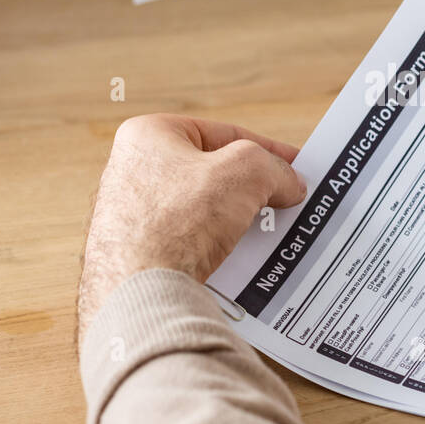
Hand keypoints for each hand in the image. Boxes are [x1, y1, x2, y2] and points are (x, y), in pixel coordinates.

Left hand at [78, 115, 307, 338]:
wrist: (143, 290)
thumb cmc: (179, 221)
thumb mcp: (245, 173)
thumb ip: (274, 167)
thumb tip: (290, 184)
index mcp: (146, 136)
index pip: (221, 134)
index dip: (265, 148)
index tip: (293, 165)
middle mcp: (131, 172)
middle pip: (212, 172)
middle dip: (252, 187)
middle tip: (285, 199)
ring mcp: (131, 214)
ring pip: (203, 209)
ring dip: (238, 218)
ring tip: (270, 231)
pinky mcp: (137, 251)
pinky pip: (190, 240)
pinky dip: (219, 245)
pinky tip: (243, 257)